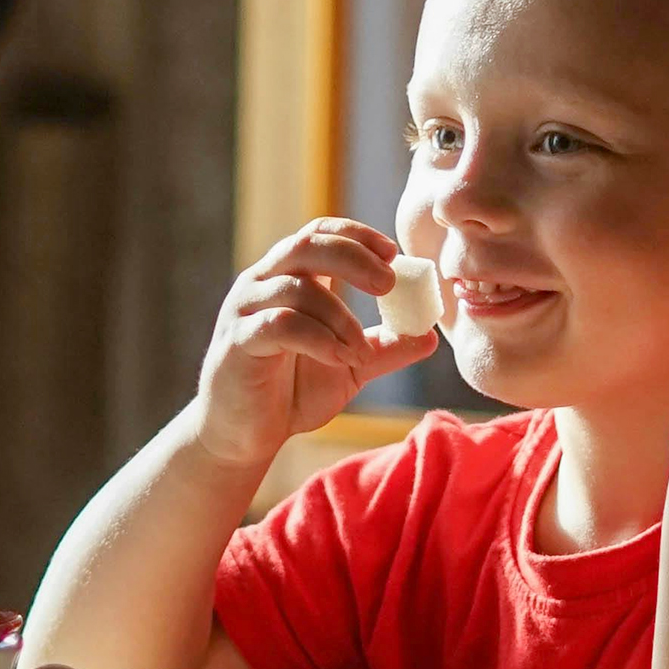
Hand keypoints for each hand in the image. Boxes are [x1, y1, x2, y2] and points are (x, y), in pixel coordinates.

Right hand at [189, 218, 438, 469]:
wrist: (245, 436)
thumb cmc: (292, 391)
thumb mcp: (350, 366)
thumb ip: (386, 348)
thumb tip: (432, 336)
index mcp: (289, 277)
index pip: (319, 232)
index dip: (356, 234)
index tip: (393, 253)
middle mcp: (263, 284)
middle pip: (307, 245)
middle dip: (353, 258)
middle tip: (388, 284)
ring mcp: (245, 311)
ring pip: (297, 288)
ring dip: (341, 315)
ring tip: (361, 350)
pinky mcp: (236, 343)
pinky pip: (279, 325)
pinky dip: (318, 337)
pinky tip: (340, 358)